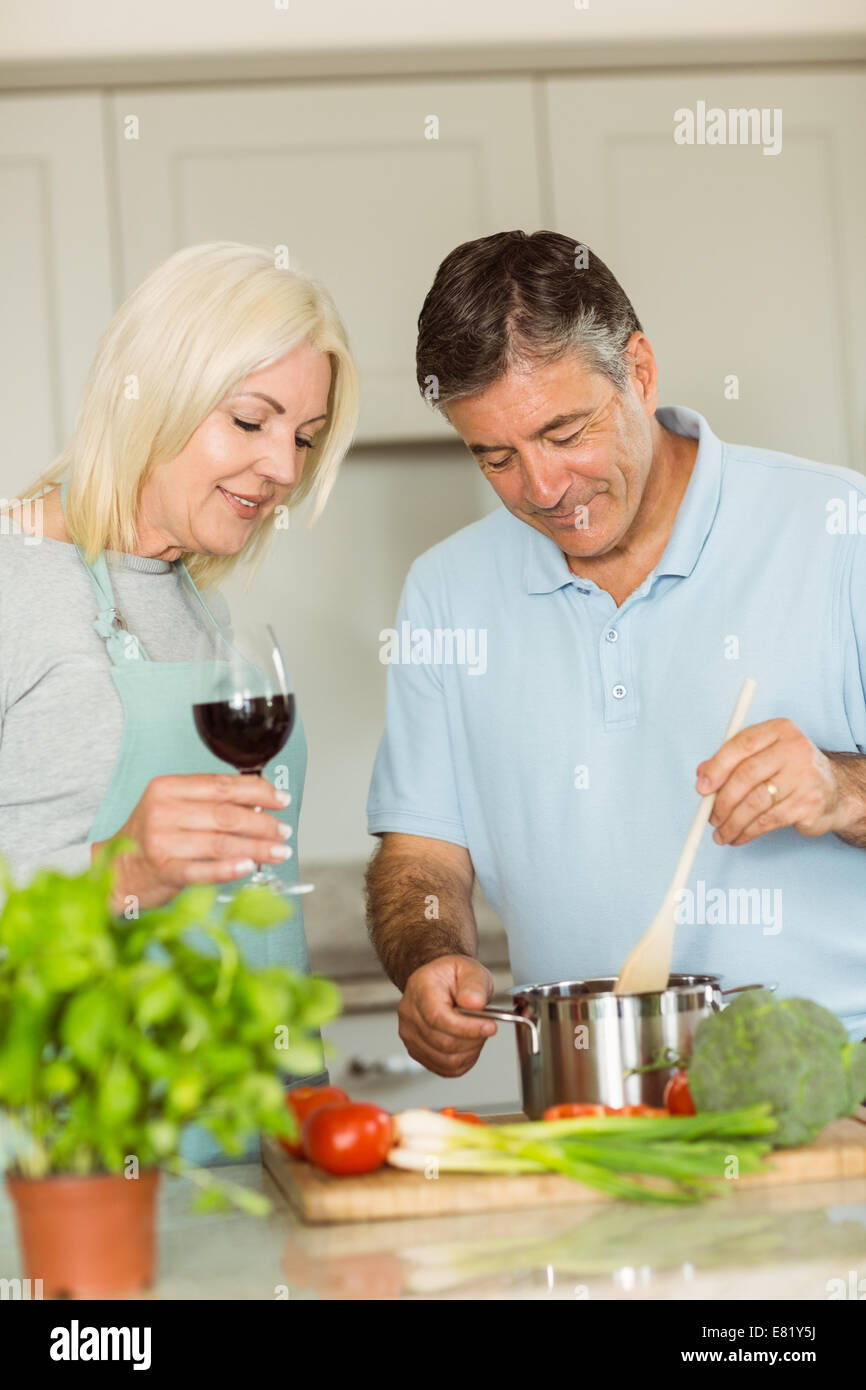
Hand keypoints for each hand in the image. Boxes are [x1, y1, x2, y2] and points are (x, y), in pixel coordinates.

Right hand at [91, 772, 292, 909]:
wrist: (116, 870)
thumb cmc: (153, 837)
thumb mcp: (174, 807)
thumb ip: (210, 801)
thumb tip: (260, 801)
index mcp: (167, 788)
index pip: (222, 785)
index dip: (258, 791)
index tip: (281, 800)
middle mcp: (162, 811)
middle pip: (226, 814)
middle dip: (263, 823)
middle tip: (284, 831)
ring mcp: (162, 841)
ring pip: (221, 843)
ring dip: (257, 848)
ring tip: (279, 851)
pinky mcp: (164, 871)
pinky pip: (203, 870)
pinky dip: (229, 869)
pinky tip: (249, 867)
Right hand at [398, 954, 496, 1076]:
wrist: (439, 983)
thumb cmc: (453, 976)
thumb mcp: (470, 969)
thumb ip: (474, 984)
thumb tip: (475, 1004)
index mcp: (420, 989)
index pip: (437, 1018)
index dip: (466, 1028)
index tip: (490, 1027)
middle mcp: (409, 1013)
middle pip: (443, 1043)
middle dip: (473, 1039)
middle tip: (487, 1026)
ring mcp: (410, 1035)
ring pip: (446, 1060)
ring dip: (470, 1051)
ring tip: (477, 1033)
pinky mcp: (417, 1052)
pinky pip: (445, 1068)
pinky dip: (464, 1061)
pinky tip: (468, 1044)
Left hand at [696, 717, 843, 846]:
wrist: (836, 791)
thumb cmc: (791, 771)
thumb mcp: (764, 756)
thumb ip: (732, 761)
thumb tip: (702, 775)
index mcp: (779, 730)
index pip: (741, 744)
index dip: (717, 767)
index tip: (701, 787)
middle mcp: (795, 749)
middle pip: (747, 775)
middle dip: (722, 800)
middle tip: (710, 816)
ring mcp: (805, 777)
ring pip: (756, 802)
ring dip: (732, 822)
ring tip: (721, 833)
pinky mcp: (809, 804)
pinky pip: (768, 821)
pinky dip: (748, 832)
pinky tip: (739, 836)